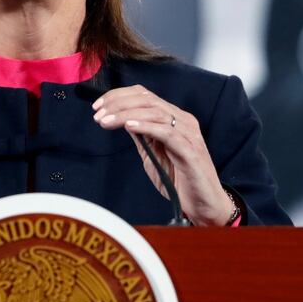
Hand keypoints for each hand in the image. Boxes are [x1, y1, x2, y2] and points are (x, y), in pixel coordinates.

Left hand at [92, 85, 233, 225]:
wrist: (204, 205)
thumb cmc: (180, 181)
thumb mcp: (152, 154)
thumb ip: (141, 136)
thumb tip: (121, 120)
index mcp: (174, 119)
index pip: (145, 96)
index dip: (119, 96)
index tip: (98, 106)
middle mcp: (183, 121)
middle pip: (148, 100)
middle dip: (118, 103)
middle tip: (98, 114)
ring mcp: (188, 134)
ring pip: (155, 112)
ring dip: (126, 114)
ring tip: (106, 121)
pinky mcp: (191, 151)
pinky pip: (167, 132)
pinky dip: (147, 126)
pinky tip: (129, 126)